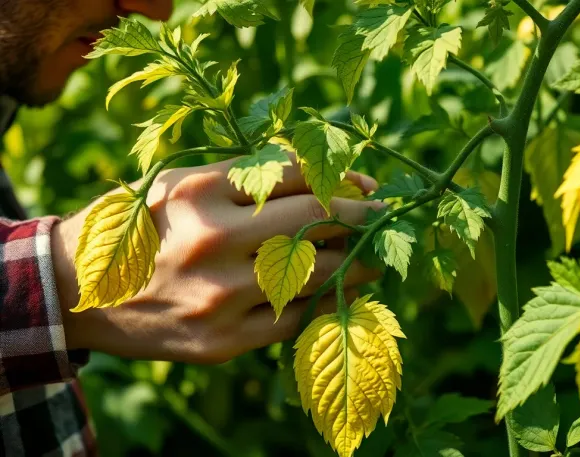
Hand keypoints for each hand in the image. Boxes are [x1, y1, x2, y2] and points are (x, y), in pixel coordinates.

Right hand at [51, 156, 382, 362]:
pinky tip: (339, 294)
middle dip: (363, 217)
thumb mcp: (179, 184)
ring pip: (317, 276)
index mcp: (201, 192)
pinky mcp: (222, 341)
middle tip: (384, 217)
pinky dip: (323, 304)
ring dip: (359, 264)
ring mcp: (219, 297)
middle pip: (316, 222)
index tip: (365, 188)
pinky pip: (295, 320)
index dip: (342, 180)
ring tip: (374, 257)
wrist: (78, 292)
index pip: (295, 175)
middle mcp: (212, 241)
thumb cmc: (139, 228)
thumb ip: (245, 175)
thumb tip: (323, 176)